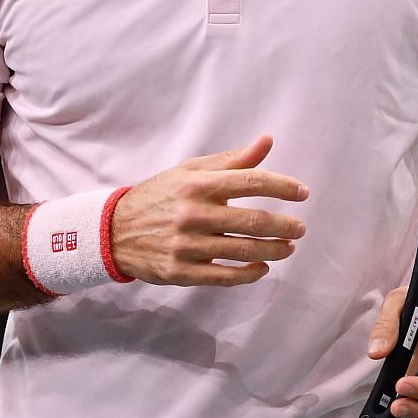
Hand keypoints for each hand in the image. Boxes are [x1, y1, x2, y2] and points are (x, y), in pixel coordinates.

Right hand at [111, 136, 307, 286]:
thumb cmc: (160, 196)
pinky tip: (263, 267)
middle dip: (284, 226)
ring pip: (243, 251)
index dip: (283, 187)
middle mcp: (193, 213)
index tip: (303, 193)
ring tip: (288, 248)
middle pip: (253, 221)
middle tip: (300, 229)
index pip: (252, 181)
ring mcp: (187, 245)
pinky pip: (225, 276)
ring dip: (273, 250)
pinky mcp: (181, 272)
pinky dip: (249, 273)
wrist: (115, 230)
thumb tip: (267, 141)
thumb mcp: (190, 171)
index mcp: (197, 184)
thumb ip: (232, 160)